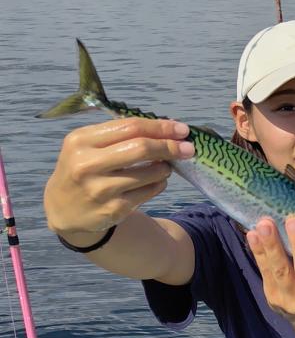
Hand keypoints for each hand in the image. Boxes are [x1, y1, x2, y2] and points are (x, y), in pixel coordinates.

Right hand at [44, 118, 193, 238]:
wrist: (63, 208)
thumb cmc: (83, 167)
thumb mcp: (87, 145)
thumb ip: (119, 134)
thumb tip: (166, 128)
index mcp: (80, 141)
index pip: (130, 127)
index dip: (160, 127)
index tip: (182, 129)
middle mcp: (87, 165)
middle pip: (141, 148)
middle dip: (170, 146)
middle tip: (188, 148)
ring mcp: (100, 189)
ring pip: (149, 172)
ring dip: (165, 167)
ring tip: (166, 165)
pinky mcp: (113, 210)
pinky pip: (148, 192)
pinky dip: (159, 183)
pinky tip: (156, 180)